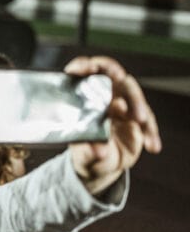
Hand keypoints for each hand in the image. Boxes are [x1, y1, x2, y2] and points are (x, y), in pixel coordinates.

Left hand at [65, 56, 161, 194]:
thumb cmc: (86, 153)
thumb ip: (88, 151)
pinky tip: (151, 145)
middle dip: (114, 72)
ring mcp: (122, 104)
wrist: (102, 164)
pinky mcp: (138, 116)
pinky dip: (151, 131)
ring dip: (137, 103)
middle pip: (110, 75)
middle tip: (119, 76)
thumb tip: (97, 150)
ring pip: (132, 93)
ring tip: (139, 119)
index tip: (88, 68)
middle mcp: (102, 96)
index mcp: (82, 99)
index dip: (83, 67)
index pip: (79, 74)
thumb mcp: (83, 154)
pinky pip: (148, 118)